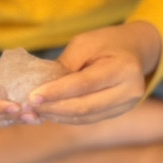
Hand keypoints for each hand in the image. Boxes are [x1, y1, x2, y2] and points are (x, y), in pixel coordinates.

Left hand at [24, 21, 161, 124]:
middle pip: (85, 106)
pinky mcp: (117, 113)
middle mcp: (130, 91)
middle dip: (53, 108)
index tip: (32, 96)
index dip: (57, 92)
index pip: (84, 84)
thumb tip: (41, 89)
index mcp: (123, 69)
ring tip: (34, 112)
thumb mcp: (84, 44)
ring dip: (57, 116)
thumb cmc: (105, 43)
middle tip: (28, 107)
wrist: (134, 50)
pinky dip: (67, 117)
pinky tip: (49, 113)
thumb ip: (66, 66)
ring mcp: (126, 106)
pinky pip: (88, 118)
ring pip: (85, 116)